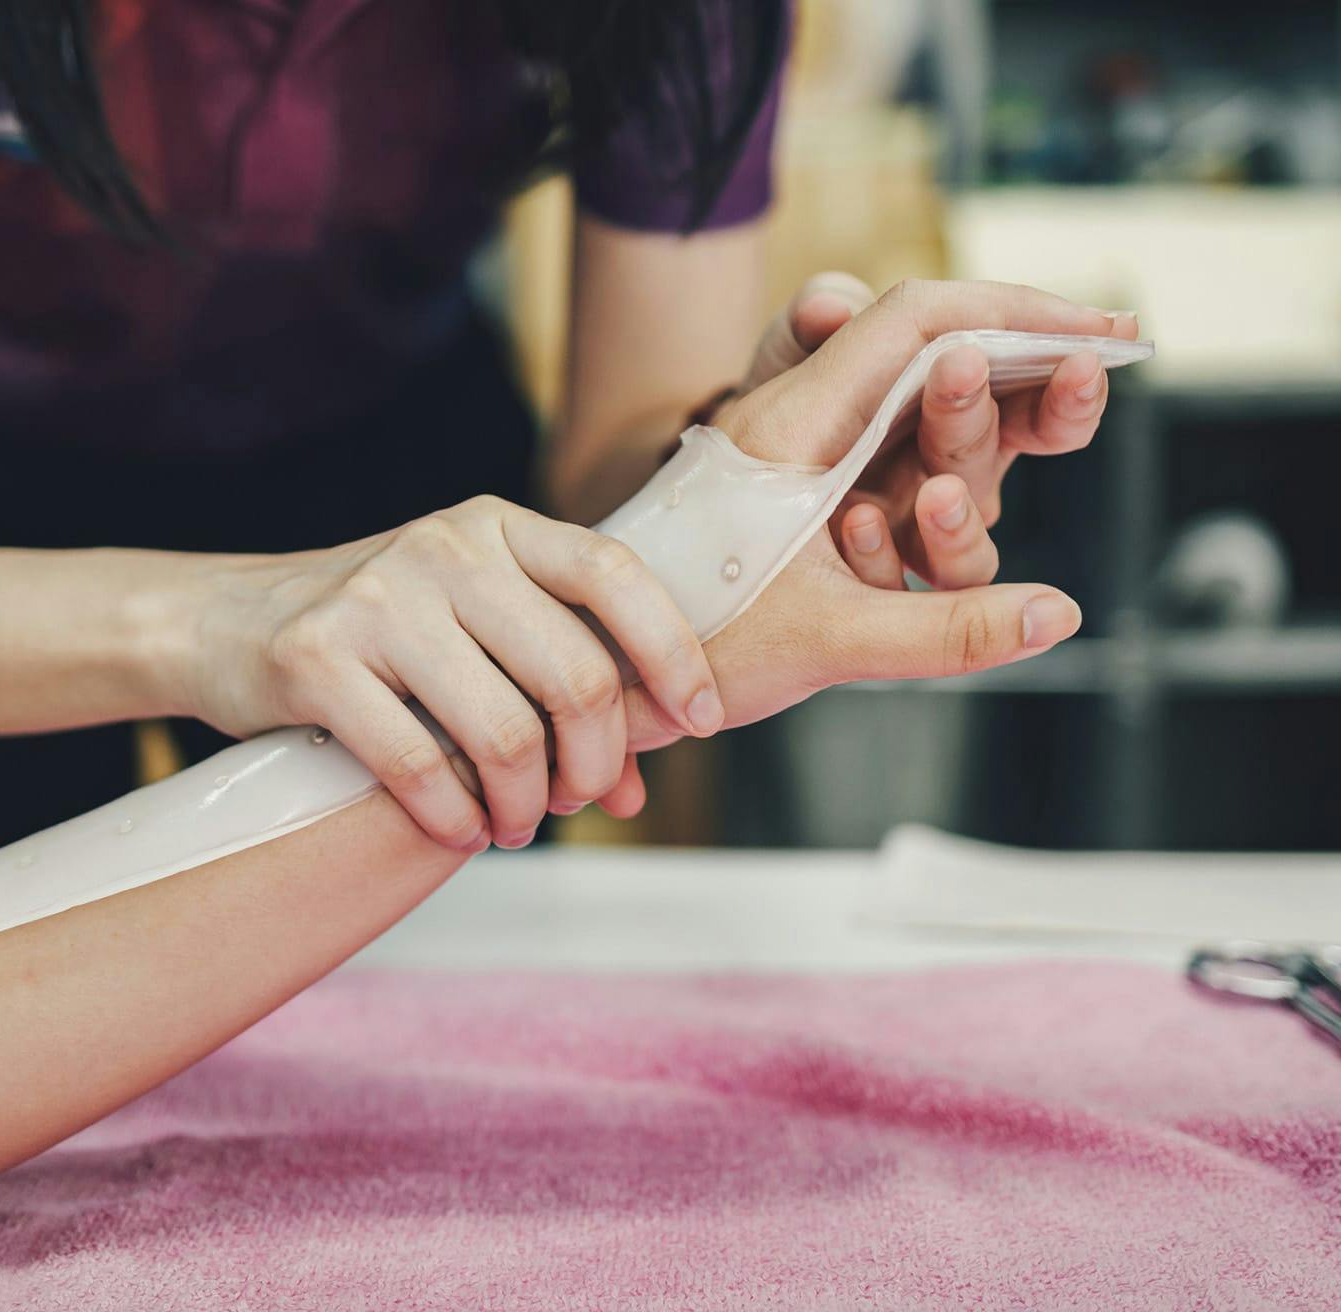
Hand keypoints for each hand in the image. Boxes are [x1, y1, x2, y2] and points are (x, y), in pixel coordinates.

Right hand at [185, 497, 723, 850]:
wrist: (226, 623)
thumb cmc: (377, 637)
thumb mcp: (469, 624)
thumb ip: (550, 679)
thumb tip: (634, 790)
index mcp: (496, 525)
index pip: (615, 575)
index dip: (674, 654)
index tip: (703, 723)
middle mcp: (444, 547)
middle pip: (573, 674)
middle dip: (595, 762)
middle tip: (581, 801)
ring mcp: (377, 599)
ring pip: (504, 732)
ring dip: (525, 806)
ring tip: (514, 824)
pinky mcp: (317, 660)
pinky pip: (419, 765)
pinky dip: (453, 819)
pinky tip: (458, 831)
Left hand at [602, 279, 1116, 752]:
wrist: (596, 672)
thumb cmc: (680, 647)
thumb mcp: (823, 641)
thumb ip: (947, 630)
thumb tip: (1059, 615)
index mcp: (797, 424)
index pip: (921, 320)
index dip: (1018, 312)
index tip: (1101, 330)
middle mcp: (805, 427)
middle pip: (936, 363)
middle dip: (1020, 376)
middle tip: (1092, 378)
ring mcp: (811, 464)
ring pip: (925, 431)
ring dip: (970, 458)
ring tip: (937, 512)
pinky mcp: (816, 506)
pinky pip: (898, 486)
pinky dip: (936, 518)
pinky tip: (910, 539)